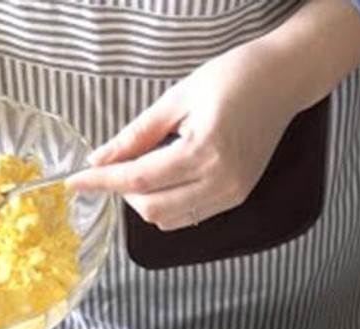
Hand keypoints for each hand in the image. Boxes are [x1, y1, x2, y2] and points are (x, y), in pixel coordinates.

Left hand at [66, 41, 302, 230]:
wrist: (283, 80)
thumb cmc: (234, 77)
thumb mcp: (177, 97)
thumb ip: (137, 134)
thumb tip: (100, 159)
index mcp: (204, 150)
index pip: (138, 179)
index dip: (102, 182)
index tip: (75, 182)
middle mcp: (220, 180)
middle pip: (151, 209)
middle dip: (124, 193)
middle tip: (115, 166)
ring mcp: (231, 194)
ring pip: (169, 219)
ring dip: (145, 201)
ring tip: (145, 168)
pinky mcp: (237, 198)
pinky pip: (190, 216)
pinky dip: (168, 204)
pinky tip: (166, 177)